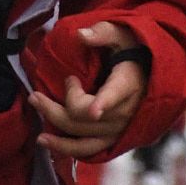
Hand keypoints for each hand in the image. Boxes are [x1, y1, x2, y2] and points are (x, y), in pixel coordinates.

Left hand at [27, 21, 147, 159]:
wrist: (150, 74)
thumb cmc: (131, 50)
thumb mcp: (122, 34)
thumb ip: (102, 33)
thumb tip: (80, 35)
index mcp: (128, 83)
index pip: (115, 94)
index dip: (104, 103)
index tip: (93, 111)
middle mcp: (125, 111)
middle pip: (85, 118)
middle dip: (56, 109)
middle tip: (35, 96)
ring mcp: (120, 129)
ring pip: (85, 139)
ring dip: (59, 139)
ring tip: (38, 136)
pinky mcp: (114, 139)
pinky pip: (90, 151)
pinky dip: (70, 151)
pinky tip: (51, 146)